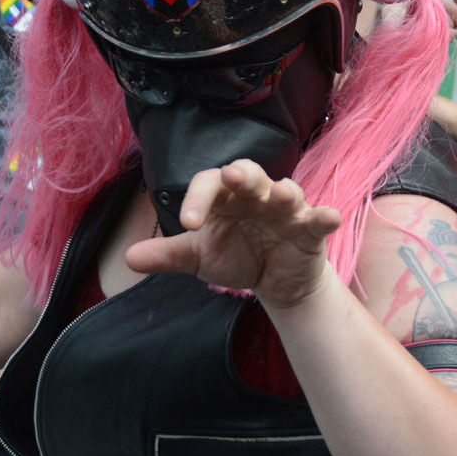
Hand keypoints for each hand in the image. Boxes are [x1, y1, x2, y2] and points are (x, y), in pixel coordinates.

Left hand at [123, 160, 340, 308]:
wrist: (274, 281)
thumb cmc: (236, 256)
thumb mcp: (199, 258)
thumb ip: (168, 255)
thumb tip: (128, 257)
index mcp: (225, 197)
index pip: (209, 183)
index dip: (197, 198)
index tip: (187, 223)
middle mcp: (255, 196)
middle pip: (250, 174)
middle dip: (244, 175)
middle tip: (234, 177)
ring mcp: (285, 210)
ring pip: (286, 191)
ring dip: (284, 192)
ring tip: (280, 195)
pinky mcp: (310, 228)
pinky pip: (318, 218)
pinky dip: (324, 216)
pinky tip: (328, 216)